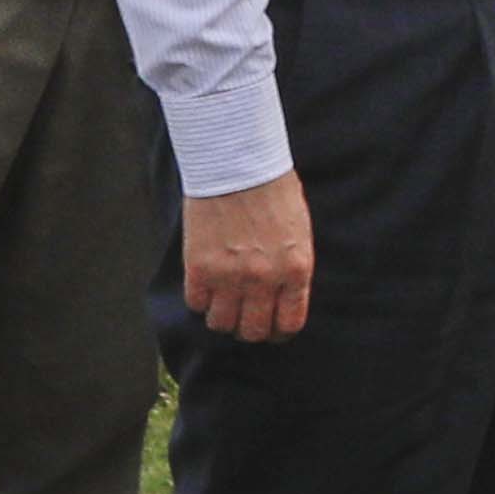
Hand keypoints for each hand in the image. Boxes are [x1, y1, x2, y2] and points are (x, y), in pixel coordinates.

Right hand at [183, 174, 316, 345]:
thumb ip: (291, 266)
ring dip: (221, 315)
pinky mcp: (200, 268)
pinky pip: (196, 303)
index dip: (277, 331)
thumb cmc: (273, 189)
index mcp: (296, 270)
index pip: (289, 323)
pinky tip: (204, 283)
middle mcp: (265, 279)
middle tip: (242, 316)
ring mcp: (230, 276)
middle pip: (253, 330)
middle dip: (248, 327)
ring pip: (221, 323)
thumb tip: (282, 295)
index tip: (270, 327)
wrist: (239, 162)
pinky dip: (199, 298)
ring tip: (221, 300)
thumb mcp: (298, 231)